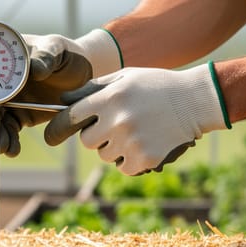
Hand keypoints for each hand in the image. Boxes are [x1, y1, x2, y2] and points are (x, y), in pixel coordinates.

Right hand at [0, 29, 121, 156]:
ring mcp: (5, 102)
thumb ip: (46, 56)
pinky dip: (7, 143)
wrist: (82, 75)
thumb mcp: (57, 49)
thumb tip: (34, 70)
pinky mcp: (18, 118)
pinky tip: (12, 150)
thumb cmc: (65, 55)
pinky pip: (7, 133)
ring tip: (1, 146)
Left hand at [44, 63, 229, 174]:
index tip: (50, 138)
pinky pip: (123, 168)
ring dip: (115, 148)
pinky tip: (145, 144)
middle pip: (87, 141)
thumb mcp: (125, 78)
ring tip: (136, 132)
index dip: (58, 128)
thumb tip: (63, 101)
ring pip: (105, 155)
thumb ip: (94, 89)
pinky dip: (130, 161)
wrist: (195, 101)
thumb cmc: (156, 87)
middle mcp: (118, 120)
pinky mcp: (145, 159)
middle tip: (117, 126)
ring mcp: (131, 142)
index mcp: (109, 98)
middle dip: (97, 136)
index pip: (71, 117)